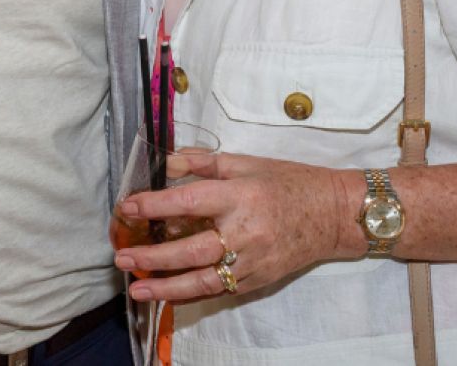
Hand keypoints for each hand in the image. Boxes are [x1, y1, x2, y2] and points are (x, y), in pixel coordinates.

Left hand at [112, 150, 360, 303]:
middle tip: (122, 258)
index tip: (127, 208)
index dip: (155, 206)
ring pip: (203, 280)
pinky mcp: (258, 280)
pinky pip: (219, 290)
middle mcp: (246, 232)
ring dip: (166, 286)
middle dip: (153, 257)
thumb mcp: (247, 163)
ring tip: (137, 289)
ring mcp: (253, 261)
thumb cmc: (289, 182)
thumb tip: (167, 162)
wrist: (334, 215)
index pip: (189, 201)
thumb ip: (204, 163)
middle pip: (191, 250)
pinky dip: (191, 293)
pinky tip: (167, 294)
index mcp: (241, 196)